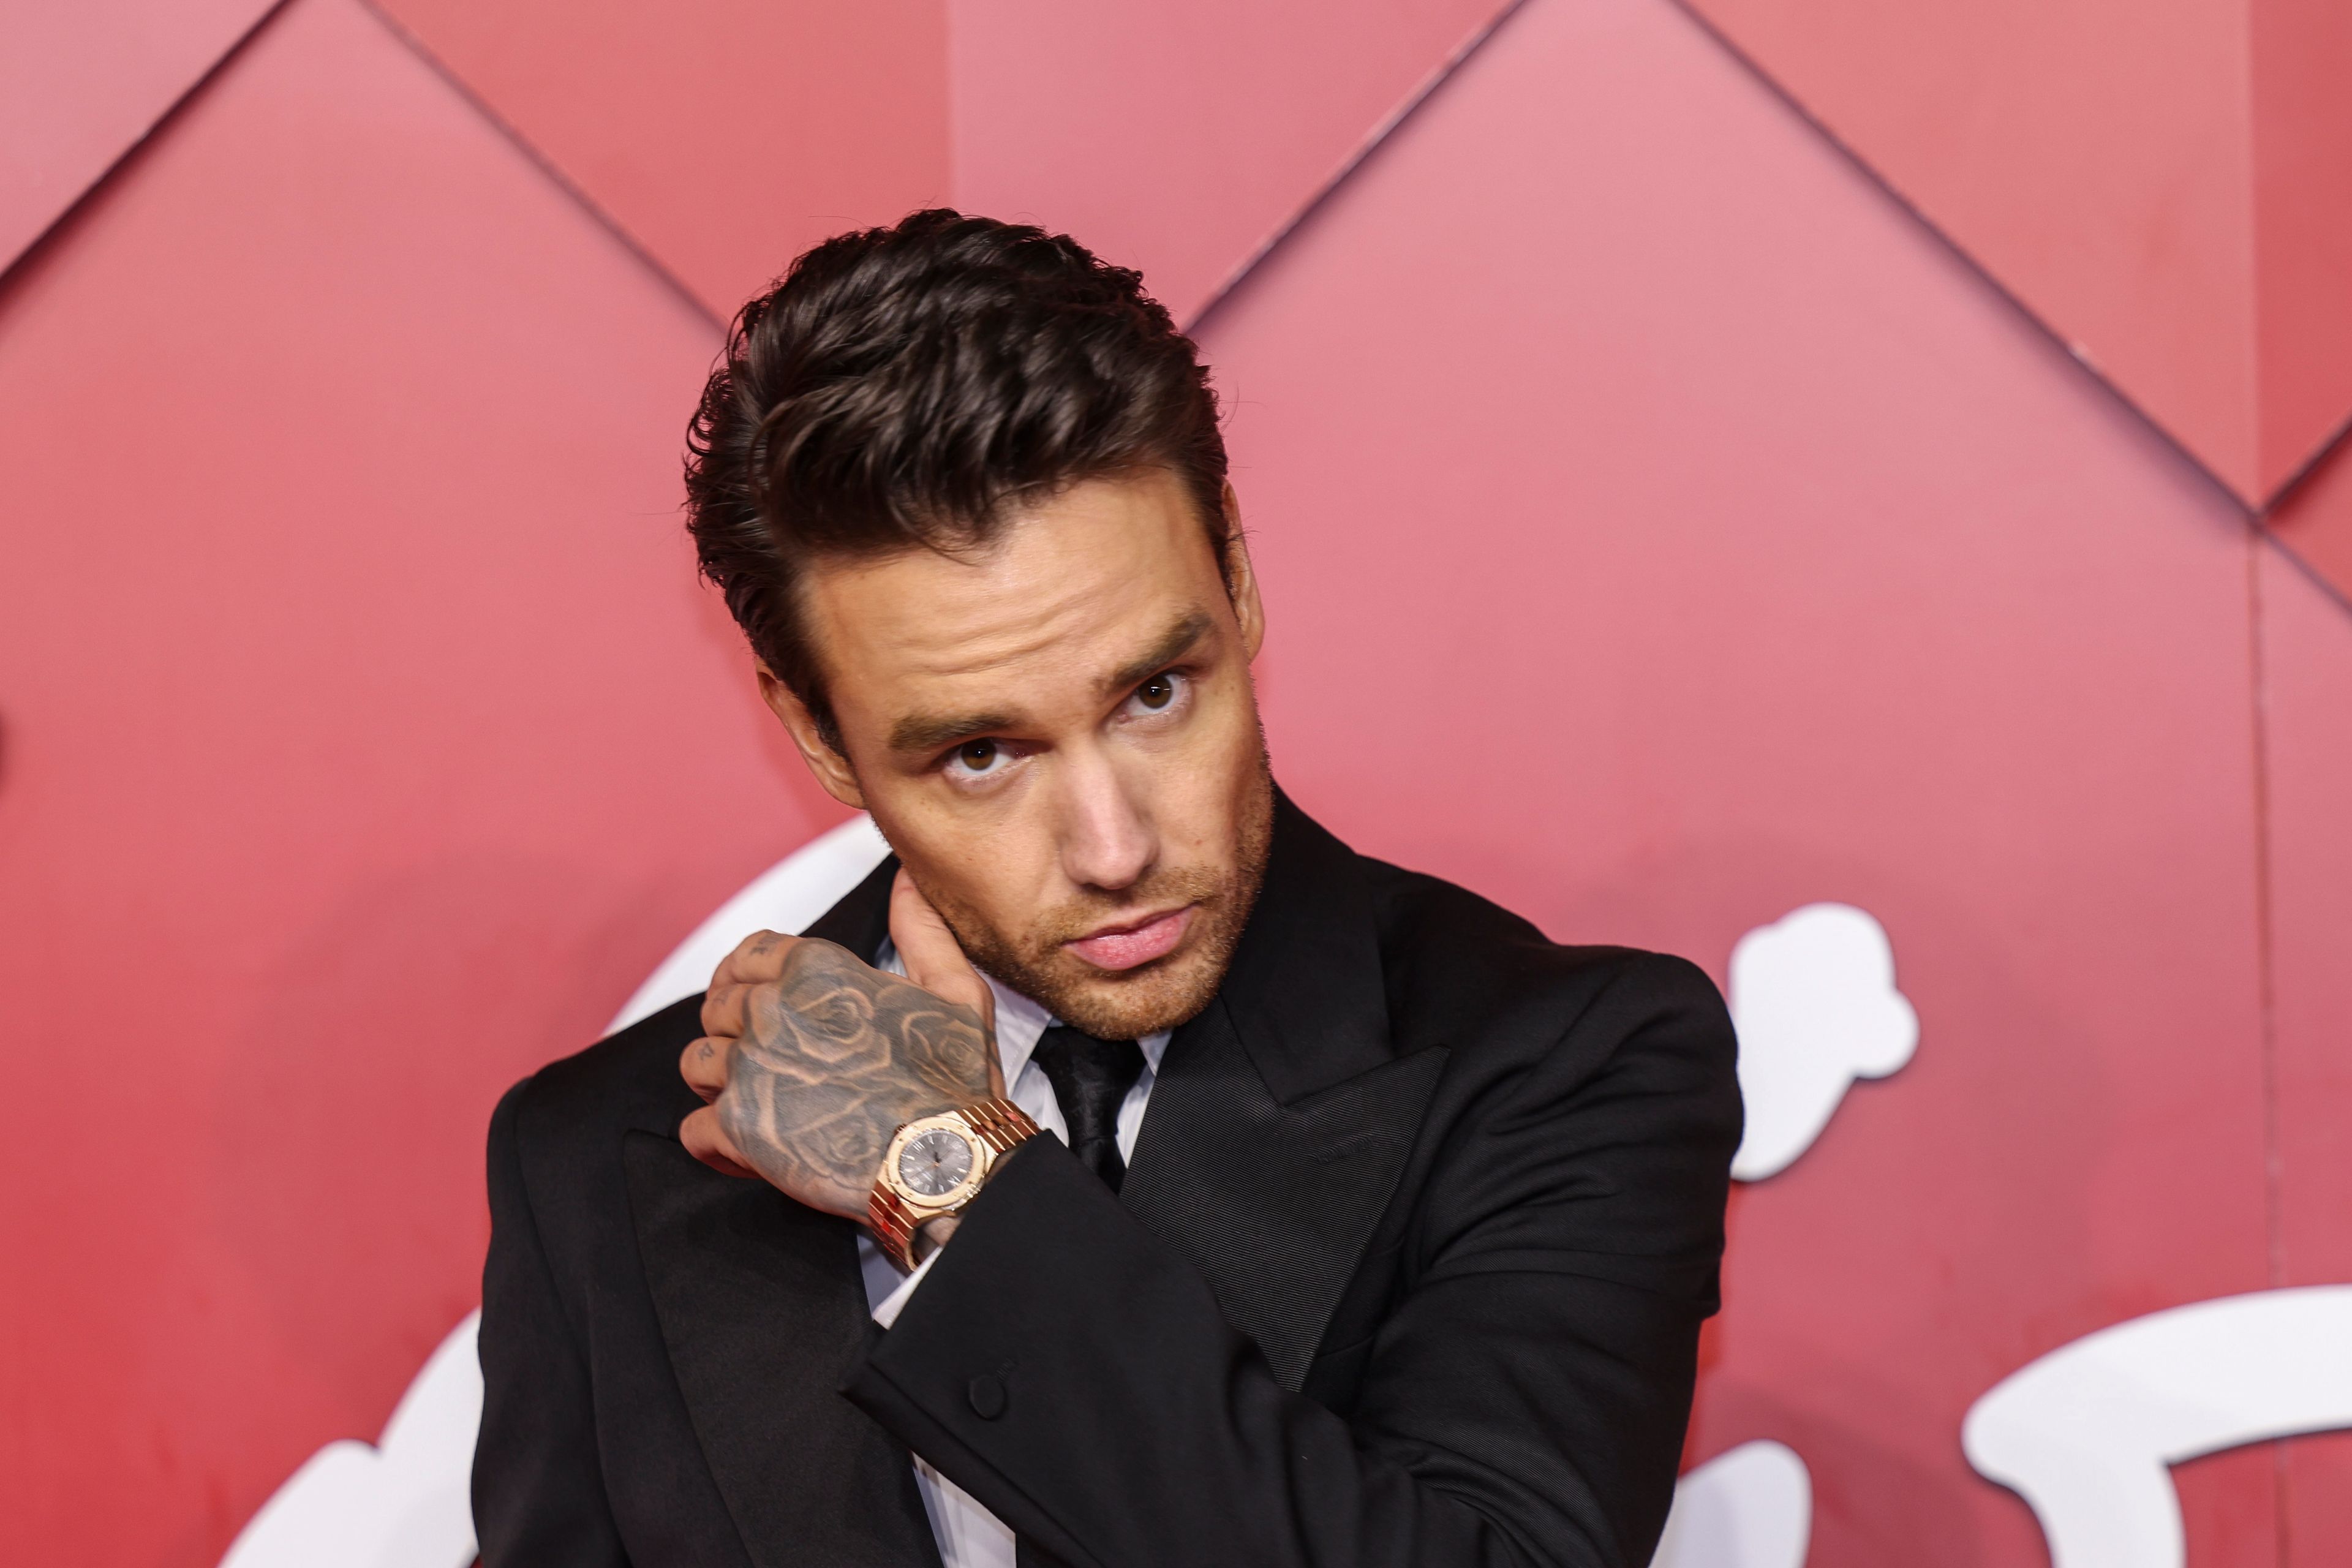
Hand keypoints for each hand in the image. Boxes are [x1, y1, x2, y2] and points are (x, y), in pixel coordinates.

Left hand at [679, 870, 1004, 1218]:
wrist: (946, 1163)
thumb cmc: (955, 1081)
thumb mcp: (956, 992)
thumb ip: (923, 932)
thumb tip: (907, 883)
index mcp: (817, 970)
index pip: (747, 954)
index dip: (746, 977)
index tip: (755, 1000)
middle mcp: (773, 1011)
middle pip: (716, 1009)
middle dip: (737, 1034)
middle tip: (773, 1062)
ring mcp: (751, 1070)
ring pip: (696, 1064)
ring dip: (721, 1085)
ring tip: (762, 1103)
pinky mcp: (739, 1129)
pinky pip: (693, 1131)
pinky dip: (716, 1145)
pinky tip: (753, 1151)